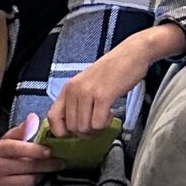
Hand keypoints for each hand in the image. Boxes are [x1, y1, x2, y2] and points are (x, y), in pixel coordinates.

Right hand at [0, 115, 54, 185]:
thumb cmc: (4, 156)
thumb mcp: (10, 140)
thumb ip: (23, 129)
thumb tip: (33, 118)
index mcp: (0, 149)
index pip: (17, 148)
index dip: (34, 150)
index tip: (49, 151)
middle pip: (27, 165)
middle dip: (47, 163)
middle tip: (61, 162)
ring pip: (29, 179)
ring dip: (43, 174)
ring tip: (53, 169)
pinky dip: (36, 185)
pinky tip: (42, 180)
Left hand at [47, 24, 184, 135]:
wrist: (133, 53)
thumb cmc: (113, 70)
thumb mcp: (87, 84)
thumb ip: (77, 101)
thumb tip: (73, 127)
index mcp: (69, 87)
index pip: (53, 117)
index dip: (62, 130)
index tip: (75, 131)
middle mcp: (74, 89)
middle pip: (71, 128)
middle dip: (86, 132)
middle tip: (97, 124)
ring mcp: (88, 92)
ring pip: (84, 128)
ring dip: (96, 129)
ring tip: (104, 117)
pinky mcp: (103, 96)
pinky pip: (98, 124)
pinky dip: (105, 125)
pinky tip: (110, 114)